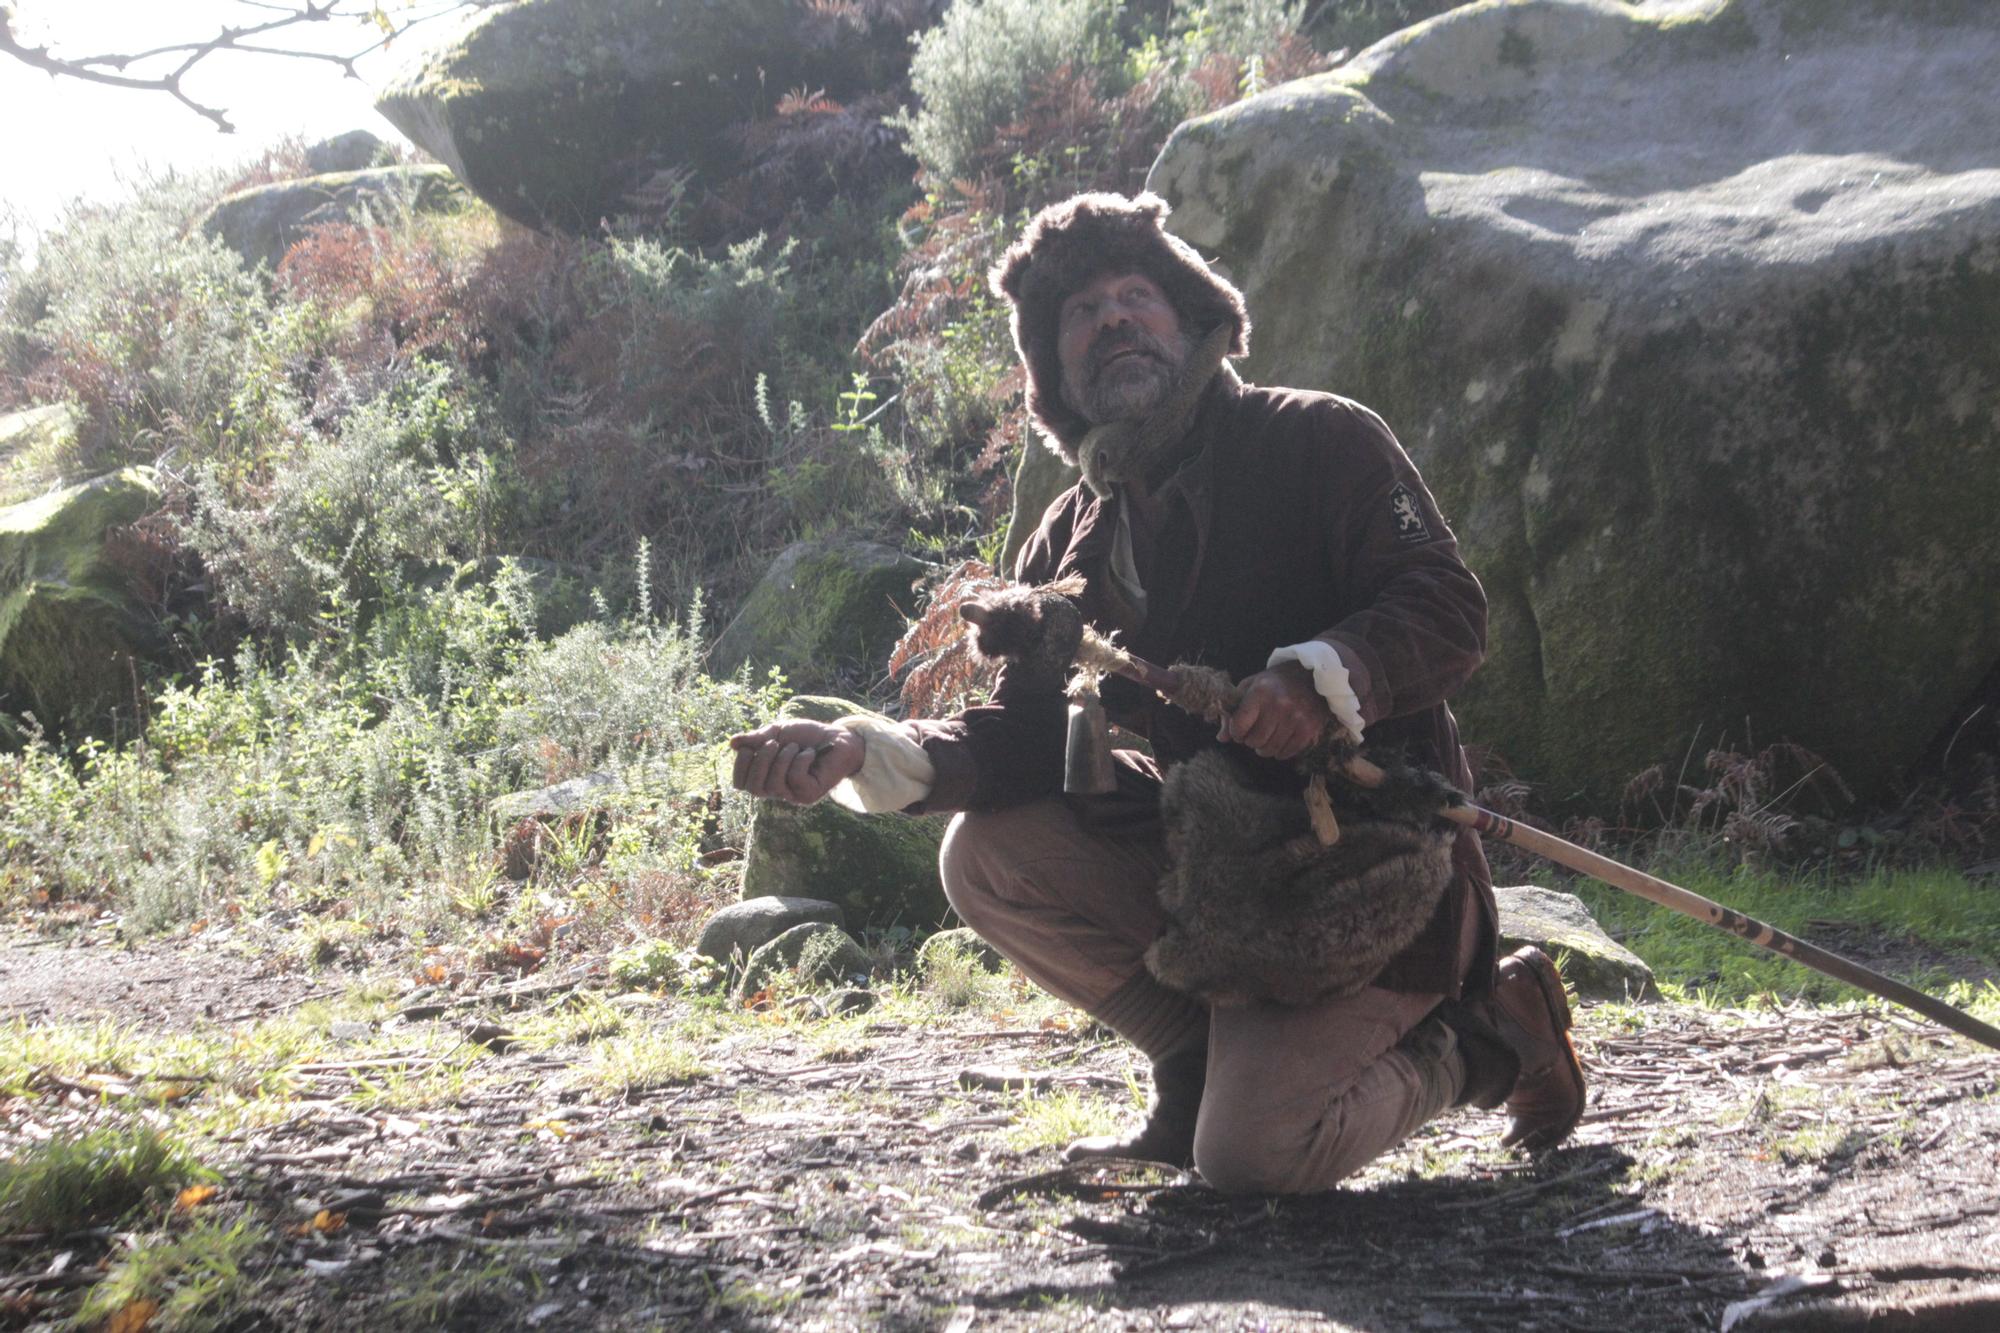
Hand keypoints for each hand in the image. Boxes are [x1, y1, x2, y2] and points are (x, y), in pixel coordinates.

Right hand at [727, 720, 865, 804]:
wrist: (838, 737)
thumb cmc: (807, 736)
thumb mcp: (778, 732)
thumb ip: (756, 739)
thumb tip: (732, 743)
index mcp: (766, 776)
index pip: (741, 784)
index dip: (739, 767)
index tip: (748, 748)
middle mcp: (777, 790)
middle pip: (754, 788)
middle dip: (760, 761)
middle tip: (774, 743)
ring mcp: (793, 795)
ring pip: (773, 784)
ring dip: (782, 759)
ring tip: (795, 747)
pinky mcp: (809, 795)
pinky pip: (794, 779)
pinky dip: (800, 761)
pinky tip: (810, 755)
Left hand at [1219, 661, 1331, 760]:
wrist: (1309, 676)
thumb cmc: (1274, 683)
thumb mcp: (1250, 688)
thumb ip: (1233, 711)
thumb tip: (1222, 738)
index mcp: (1260, 692)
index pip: (1238, 726)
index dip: (1236, 732)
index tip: (1240, 730)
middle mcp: (1279, 705)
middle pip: (1254, 741)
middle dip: (1251, 740)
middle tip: (1256, 732)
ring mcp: (1296, 718)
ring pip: (1270, 750)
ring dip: (1265, 747)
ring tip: (1268, 736)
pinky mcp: (1309, 729)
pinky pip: (1286, 753)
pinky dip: (1280, 751)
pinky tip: (1281, 739)